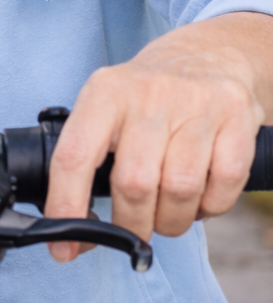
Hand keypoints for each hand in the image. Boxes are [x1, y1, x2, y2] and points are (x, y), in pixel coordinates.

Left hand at [45, 12, 271, 261]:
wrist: (208, 54)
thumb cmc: (146, 98)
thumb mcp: (105, 108)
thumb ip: (86, 160)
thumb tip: (68, 233)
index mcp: (105, 92)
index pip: (74, 156)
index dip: (66, 208)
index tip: (64, 248)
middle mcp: (149, 93)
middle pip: (134, 184)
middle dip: (132, 225)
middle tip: (135, 229)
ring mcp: (197, 103)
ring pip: (179, 191)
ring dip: (171, 221)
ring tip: (168, 213)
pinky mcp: (237, 117)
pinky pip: (222, 187)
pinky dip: (209, 208)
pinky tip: (200, 197)